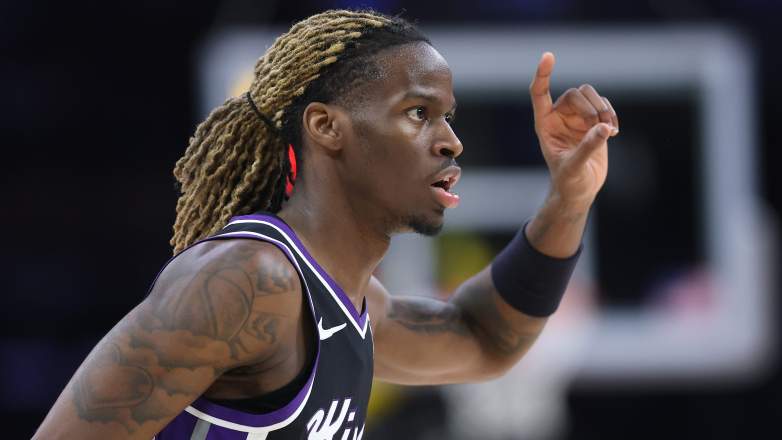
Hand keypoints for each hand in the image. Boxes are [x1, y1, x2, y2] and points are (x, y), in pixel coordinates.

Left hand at [529, 52, 618, 204]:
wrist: (580, 189)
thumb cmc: (569, 181)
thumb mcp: (574, 167)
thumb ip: (587, 147)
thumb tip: (605, 128)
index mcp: (544, 124)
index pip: (539, 92)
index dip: (543, 74)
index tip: (549, 56)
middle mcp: (559, 116)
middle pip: (576, 93)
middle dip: (591, 108)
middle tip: (601, 128)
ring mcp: (577, 118)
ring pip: (591, 95)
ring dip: (603, 109)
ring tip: (610, 131)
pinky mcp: (593, 121)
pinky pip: (604, 105)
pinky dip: (612, 115)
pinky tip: (614, 132)